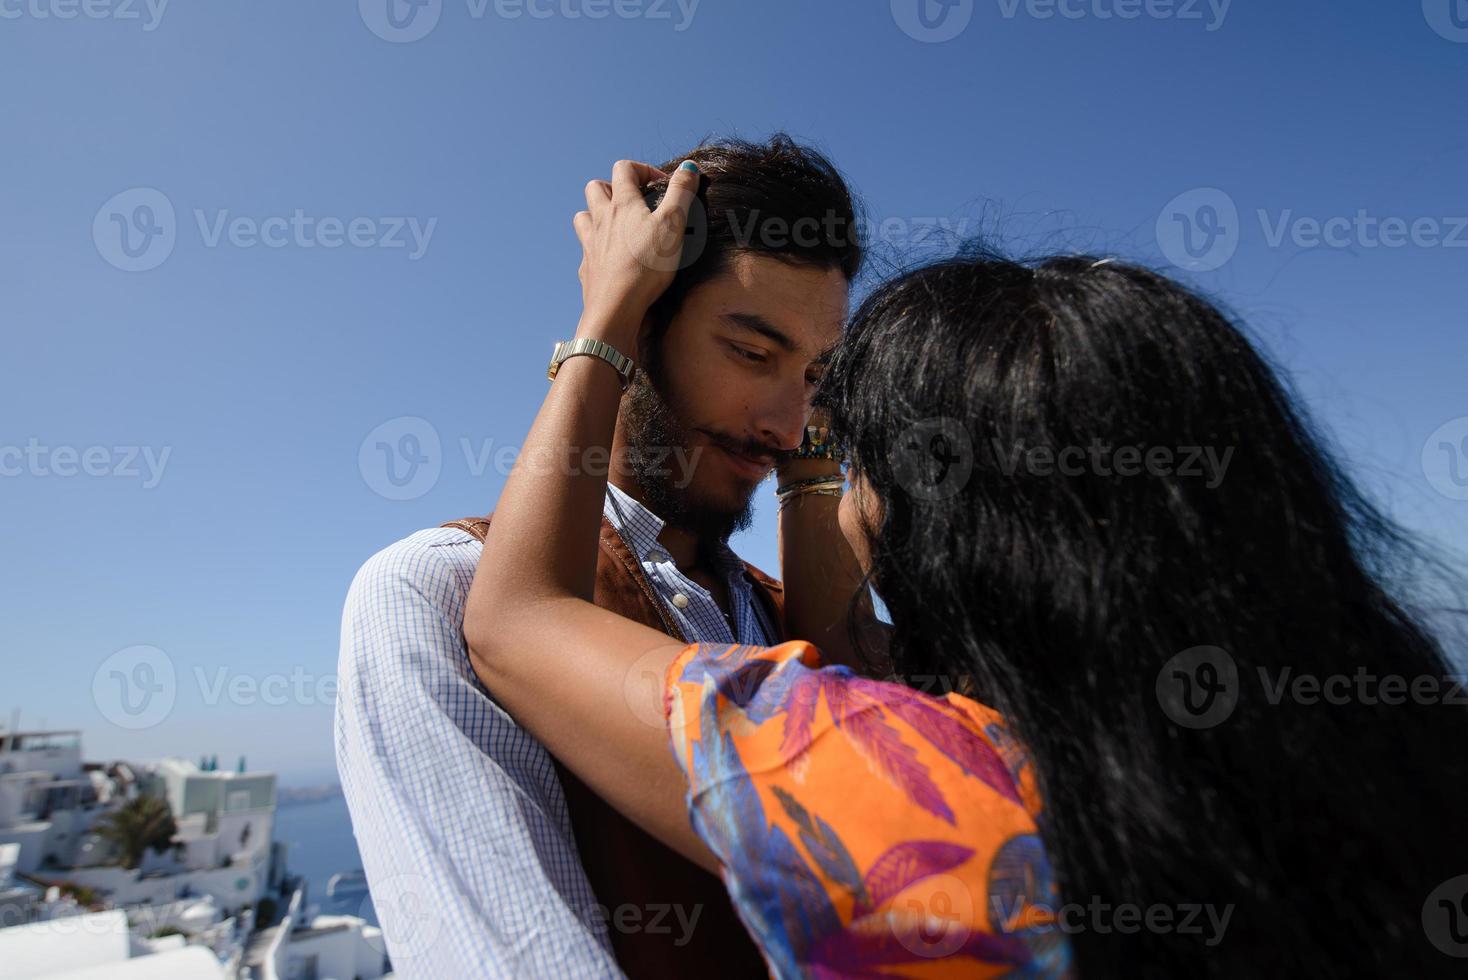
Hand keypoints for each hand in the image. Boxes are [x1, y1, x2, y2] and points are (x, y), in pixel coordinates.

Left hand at [573, 159, 700, 354]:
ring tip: (616, 225)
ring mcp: (590, 245)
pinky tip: (611, 259)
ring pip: (583, 217)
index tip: (661, 185)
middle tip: (634, 201)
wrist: (616, 309)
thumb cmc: (647, 265)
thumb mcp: (674, 224)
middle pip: (595, 188)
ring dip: (597, 214)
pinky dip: (596, 248)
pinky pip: (586, 250)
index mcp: (622, 204)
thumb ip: (682, 193)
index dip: (643, 170)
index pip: (624, 169)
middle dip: (613, 187)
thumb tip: (689, 167)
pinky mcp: (587, 269)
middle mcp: (601, 220)